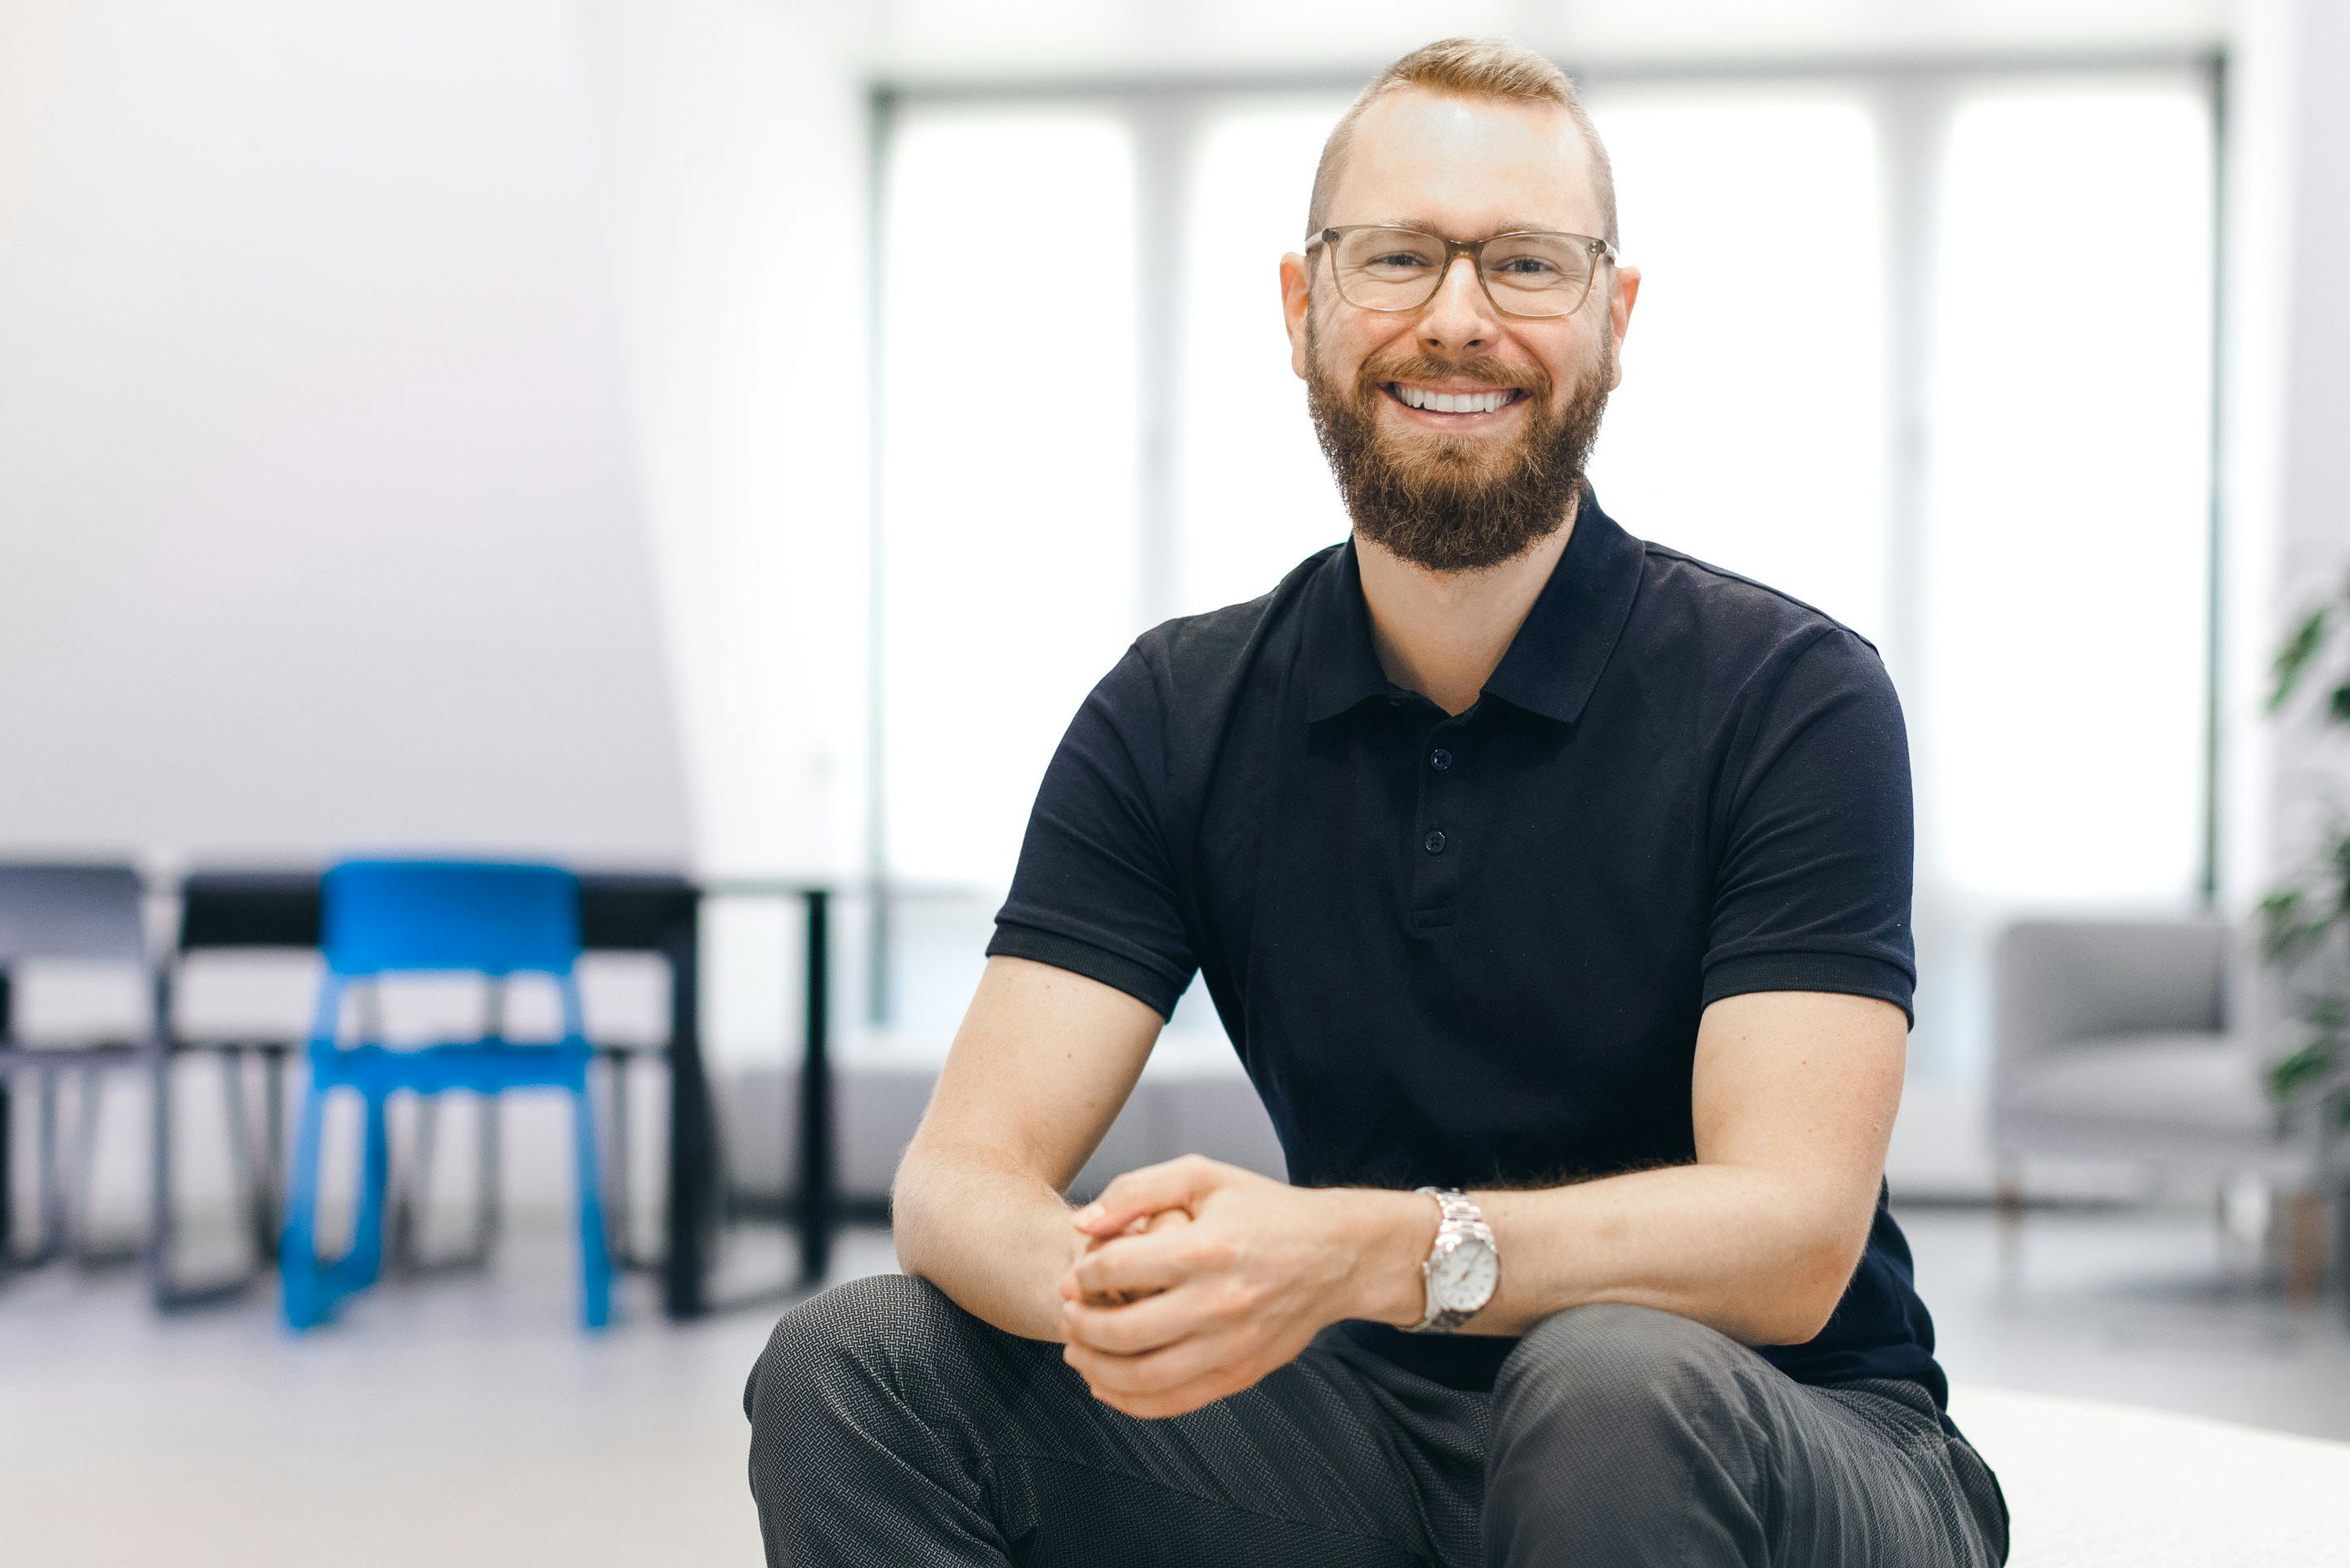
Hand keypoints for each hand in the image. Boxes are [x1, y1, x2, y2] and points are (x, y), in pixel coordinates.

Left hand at [1053, 1155, 1424, 1419]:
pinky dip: (1130, 1401)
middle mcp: (1219, 1303)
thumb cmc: (1264, 1210)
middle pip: (1121, 1332)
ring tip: (1077, 1350)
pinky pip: (1174, 1403)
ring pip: (1142, 1378)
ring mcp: (1232, 1345)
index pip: (1115, 1270)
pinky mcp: (1241, 1373)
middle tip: (1066, 1315)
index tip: (1072, 1277)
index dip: (1080, 1277)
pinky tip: (1106, 1383)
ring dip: (1095, 1368)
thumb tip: (1081, 1226)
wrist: (1336, 1254)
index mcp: (1205, 1248)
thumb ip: (1135, 1190)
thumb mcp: (1202, 1176)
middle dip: (1079, 1326)